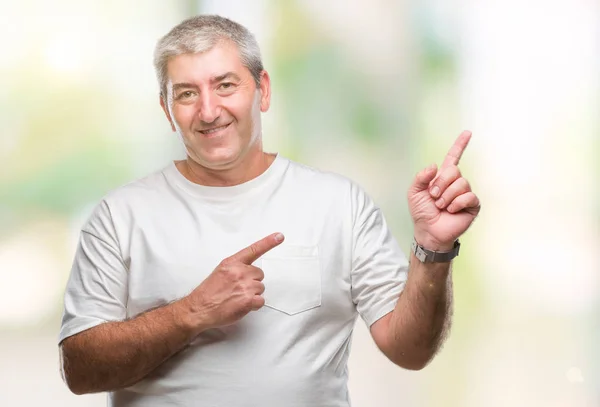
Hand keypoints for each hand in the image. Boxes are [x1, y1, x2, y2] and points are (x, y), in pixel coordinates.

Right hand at [185, 232, 284, 329]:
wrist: (199, 309)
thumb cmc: (209, 292)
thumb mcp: (220, 271)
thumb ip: (236, 267)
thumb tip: (249, 270)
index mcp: (232, 262)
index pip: (253, 250)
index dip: (269, 242)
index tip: (280, 236)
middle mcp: (240, 272)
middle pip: (259, 273)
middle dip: (252, 281)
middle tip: (238, 288)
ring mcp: (245, 286)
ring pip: (260, 287)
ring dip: (252, 293)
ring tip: (237, 297)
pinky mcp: (248, 300)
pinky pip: (261, 301)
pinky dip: (254, 305)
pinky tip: (242, 305)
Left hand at [408, 130, 480, 250]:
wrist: (428, 231)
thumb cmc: (422, 212)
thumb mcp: (414, 192)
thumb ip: (421, 177)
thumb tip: (434, 166)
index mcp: (442, 177)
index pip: (453, 157)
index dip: (460, 145)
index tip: (467, 133)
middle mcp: (455, 183)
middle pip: (454, 171)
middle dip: (441, 183)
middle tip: (433, 196)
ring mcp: (465, 193)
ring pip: (461, 183)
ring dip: (447, 196)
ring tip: (441, 206)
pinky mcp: (472, 205)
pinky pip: (469, 196)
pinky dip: (456, 203)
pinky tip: (451, 210)